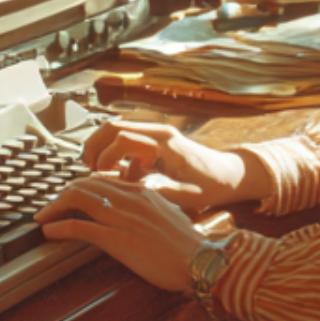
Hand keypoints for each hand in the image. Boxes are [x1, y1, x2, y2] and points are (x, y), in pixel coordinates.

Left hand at [35, 174, 206, 292]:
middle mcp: (129, 198)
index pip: (102, 177)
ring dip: (54, 206)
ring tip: (43, 216)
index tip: (69, 196)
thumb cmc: (187, 244)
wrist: (200, 260)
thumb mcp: (167, 213)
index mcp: (141, 190)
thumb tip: (134, 204)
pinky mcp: (117, 239)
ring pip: (78, 198)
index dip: (80, 185)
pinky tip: (49, 231)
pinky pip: (79, 227)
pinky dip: (59, 226)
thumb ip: (148, 203)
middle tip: (50, 206)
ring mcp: (122, 217)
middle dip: (62, 193)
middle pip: (85, 183)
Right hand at [79, 120, 273, 210]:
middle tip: (88, 169)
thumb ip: (159, 189)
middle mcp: (159, 132)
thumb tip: (132, 186)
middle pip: (114, 126)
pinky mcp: (156, 141)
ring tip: (95, 171)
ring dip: (102, 147)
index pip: (123, 138)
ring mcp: (157, 134)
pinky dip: (114, 151)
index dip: (106, 156)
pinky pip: (127, 139)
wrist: (231, 174)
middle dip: (95, 146)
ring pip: (117, 129)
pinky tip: (115, 173)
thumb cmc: (212, 185)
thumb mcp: (187, 194)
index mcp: (165, 142)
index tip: (100, 175)